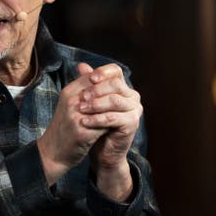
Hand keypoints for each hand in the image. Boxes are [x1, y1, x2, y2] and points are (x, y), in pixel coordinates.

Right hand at [36, 63, 112, 185]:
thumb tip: (102, 76)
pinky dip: (112, 125)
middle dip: (115, 96)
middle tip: (125, 103)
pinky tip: (117, 127)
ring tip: (123, 114)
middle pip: (102, 90)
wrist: (52, 152)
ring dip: (116, 111)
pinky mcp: (81, 132)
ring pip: (106, 107)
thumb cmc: (65, 127)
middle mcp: (71, 101)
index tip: (119, 91)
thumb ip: (85, 90)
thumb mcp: (71, 105)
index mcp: (69, 91)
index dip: (109, 82)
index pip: (93, 76)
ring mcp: (75, 116)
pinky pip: (105, 125)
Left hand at [79, 63, 142, 200]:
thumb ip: (88, 84)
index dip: (102, 72)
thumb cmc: (94, 124)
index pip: (115, 71)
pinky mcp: (132, 124)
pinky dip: (98, 119)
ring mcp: (134, 110)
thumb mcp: (89, 101)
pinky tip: (85, 121)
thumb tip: (81, 65)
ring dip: (96, 104)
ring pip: (115, 100)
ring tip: (81, 109)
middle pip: (116, 84)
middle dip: (97, 89)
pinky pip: (114, 118)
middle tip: (81, 97)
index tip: (89, 78)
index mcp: (122, 87)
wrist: (100, 150)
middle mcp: (132, 96)